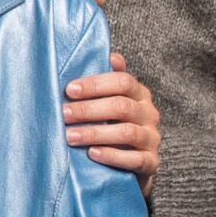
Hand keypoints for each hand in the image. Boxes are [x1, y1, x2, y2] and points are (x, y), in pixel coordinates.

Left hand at [67, 50, 160, 187]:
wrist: (134, 162)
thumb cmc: (114, 124)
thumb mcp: (111, 100)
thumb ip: (107, 80)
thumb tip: (109, 54)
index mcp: (139, 94)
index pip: (123, 82)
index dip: (95, 84)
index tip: (69, 90)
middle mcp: (149, 113)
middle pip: (121, 106)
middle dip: (89, 110)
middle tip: (63, 114)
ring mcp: (152, 138)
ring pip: (127, 132)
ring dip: (95, 133)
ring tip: (70, 136)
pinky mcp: (151, 161)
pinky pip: (135, 159)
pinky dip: (113, 156)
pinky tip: (92, 154)